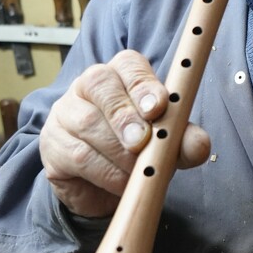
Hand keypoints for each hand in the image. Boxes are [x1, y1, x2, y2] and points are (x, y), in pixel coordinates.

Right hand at [39, 50, 210, 218]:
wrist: (104, 187)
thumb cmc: (139, 151)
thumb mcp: (168, 144)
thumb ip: (184, 141)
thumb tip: (199, 145)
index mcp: (120, 74)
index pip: (128, 64)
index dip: (143, 83)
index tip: (160, 106)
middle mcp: (88, 85)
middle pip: (100, 84)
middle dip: (125, 115)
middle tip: (142, 142)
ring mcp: (65, 113)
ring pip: (87, 122)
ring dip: (118, 151)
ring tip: (138, 171)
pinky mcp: (53, 145)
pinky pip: (78, 155)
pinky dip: (106, 173)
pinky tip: (121, 183)